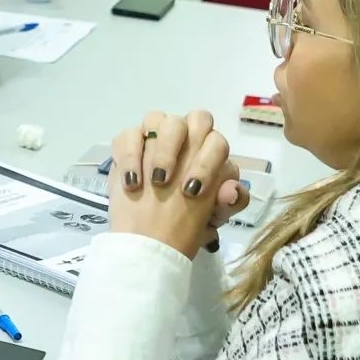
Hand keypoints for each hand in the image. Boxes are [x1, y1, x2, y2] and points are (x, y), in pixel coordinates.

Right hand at [105, 110, 247, 258]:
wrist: (149, 241)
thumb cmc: (184, 225)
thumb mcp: (213, 219)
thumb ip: (230, 204)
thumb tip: (231, 190)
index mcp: (209, 154)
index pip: (217, 142)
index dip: (208, 164)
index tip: (193, 192)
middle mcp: (186, 140)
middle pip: (197, 118)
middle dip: (187, 145)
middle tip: (174, 177)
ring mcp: (155, 138)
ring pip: (160, 118)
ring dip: (161, 148)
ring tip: (155, 181)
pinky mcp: (129, 146)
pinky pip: (129, 135)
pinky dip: (130, 156)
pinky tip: (132, 183)